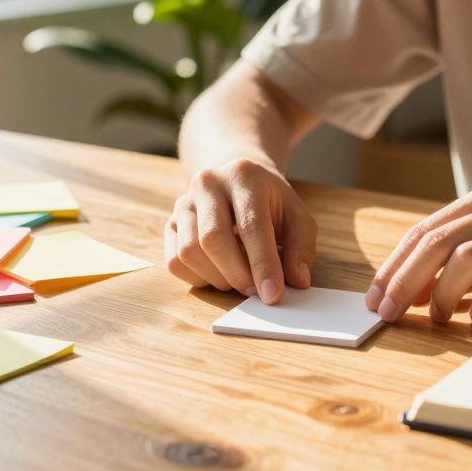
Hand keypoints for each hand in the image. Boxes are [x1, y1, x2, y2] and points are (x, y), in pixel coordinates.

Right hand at [164, 158, 317, 302]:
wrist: (236, 182)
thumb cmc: (269, 203)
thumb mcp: (296, 215)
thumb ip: (301, 246)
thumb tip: (298, 280)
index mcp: (244, 175)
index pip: (251, 224)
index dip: (262, 264)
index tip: (273, 294)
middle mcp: (208, 183)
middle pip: (213, 239)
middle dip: (237, 274)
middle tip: (256, 293)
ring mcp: (183, 203)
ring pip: (189, 252)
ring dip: (217, 279)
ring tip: (239, 280)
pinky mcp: (170, 223)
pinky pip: (174, 262)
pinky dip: (198, 278)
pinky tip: (219, 274)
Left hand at [364, 186, 471, 323]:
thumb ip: (469, 257)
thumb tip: (421, 293)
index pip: (424, 231)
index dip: (394, 265)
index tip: (375, 296)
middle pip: (435, 242)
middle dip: (403, 280)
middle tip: (386, 312)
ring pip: (464, 258)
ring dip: (440, 293)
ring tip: (434, 318)